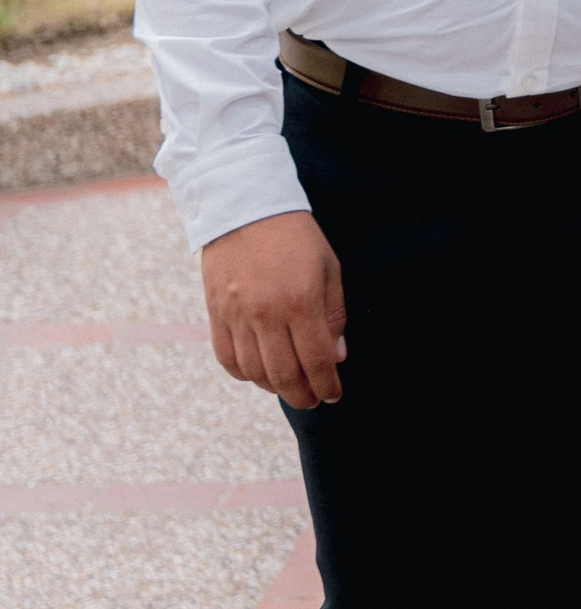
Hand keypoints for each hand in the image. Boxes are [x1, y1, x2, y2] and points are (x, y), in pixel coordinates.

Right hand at [202, 210, 346, 410]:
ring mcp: (237, 316)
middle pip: (284, 375)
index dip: (326, 385)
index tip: (333, 395)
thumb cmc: (295, 238)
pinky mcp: (216, 313)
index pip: (316, 361)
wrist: (244, 207)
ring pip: (254, 372)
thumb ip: (333, 315)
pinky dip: (243, 374)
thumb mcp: (329, 269)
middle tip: (312, 400)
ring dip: (274, 388)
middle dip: (302, 396)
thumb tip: (336, 357)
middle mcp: (267, 314)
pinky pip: (227, 358)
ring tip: (288, 387)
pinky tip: (258, 373)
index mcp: (301, 302)